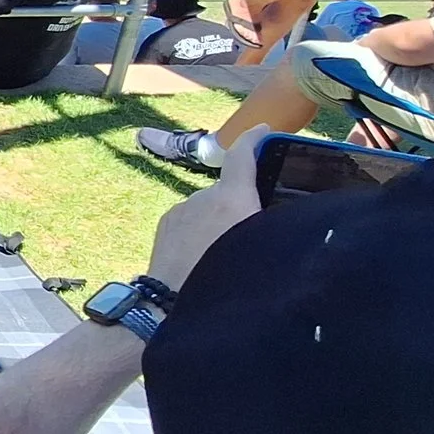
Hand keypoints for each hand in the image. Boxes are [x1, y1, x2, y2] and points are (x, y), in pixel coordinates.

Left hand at [146, 126, 269, 291]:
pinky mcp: (165, 224)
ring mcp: (181, 209)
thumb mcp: (263, 249)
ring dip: (218, 221)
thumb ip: (269, 224)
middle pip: (230, 190)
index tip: (264, 130)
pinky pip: (190, 220)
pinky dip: (199, 231)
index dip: (255, 139)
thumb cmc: (225, 281)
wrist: (170, 303)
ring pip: (208, 208)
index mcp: (232, 198)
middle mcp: (203, 196)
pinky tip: (203, 256)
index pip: (244, 155)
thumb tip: (269, 214)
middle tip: (252, 231)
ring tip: (225, 253)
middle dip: (241, 204)